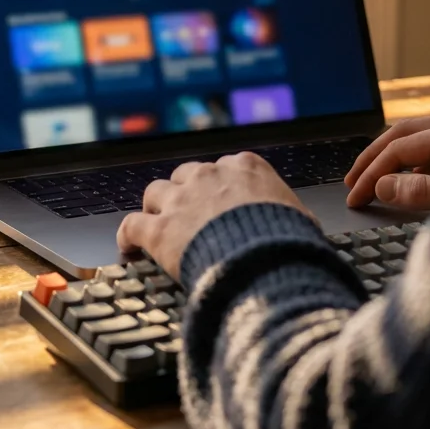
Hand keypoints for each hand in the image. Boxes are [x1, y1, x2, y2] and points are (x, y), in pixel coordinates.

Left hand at [117, 152, 310, 280]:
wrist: (265, 261)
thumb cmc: (288, 242)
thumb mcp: (301, 218)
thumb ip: (291, 214)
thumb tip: (301, 227)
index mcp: (245, 167)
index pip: (225, 168)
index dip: (220, 187)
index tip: (221, 202)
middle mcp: (209, 176)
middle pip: (186, 175)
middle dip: (185, 192)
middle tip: (188, 213)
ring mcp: (181, 201)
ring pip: (155, 192)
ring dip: (156, 208)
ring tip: (156, 223)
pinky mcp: (159, 231)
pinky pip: (131, 225)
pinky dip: (128, 236)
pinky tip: (129, 247)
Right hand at [345, 116, 429, 208]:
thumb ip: (424, 192)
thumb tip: (383, 186)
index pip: (399, 150)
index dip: (372, 174)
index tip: (356, 197)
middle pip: (404, 133)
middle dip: (374, 156)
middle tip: (353, 181)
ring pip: (422, 135)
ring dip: (395, 154)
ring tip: (376, 177)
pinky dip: (419, 156)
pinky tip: (414, 173)